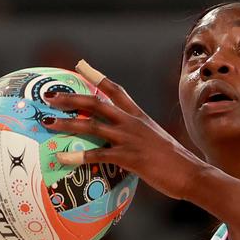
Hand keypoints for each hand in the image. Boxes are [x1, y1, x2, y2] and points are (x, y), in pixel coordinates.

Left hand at [41, 60, 207, 199]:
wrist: (192, 173)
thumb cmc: (176, 163)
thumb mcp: (157, 143)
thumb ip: (139, 140)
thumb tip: (126, 147)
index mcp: (140, 117)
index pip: (116, 91)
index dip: (97, 78)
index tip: (81, 66)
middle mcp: (133, 123)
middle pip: (96, 103)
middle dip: (71, 98)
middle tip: (50, 96)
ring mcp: (130, 139)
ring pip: (91, 125)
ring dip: (66, 123)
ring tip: (47, 122)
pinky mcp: (129, 157)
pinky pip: (97, 154)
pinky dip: (77, 156)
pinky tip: (61, 157)